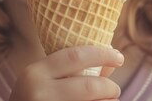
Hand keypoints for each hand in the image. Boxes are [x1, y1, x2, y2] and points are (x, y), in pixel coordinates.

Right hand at [9, 46, 123, 100]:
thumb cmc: (32, 99)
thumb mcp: (43, 81)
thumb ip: (72, 70)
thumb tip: (110, 63)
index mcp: (35, 72)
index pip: (76, 56)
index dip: (102, 54)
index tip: (119, 57)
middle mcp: (38, 92)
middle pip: (89, 86)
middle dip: (109, 87)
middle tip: (115, 89)